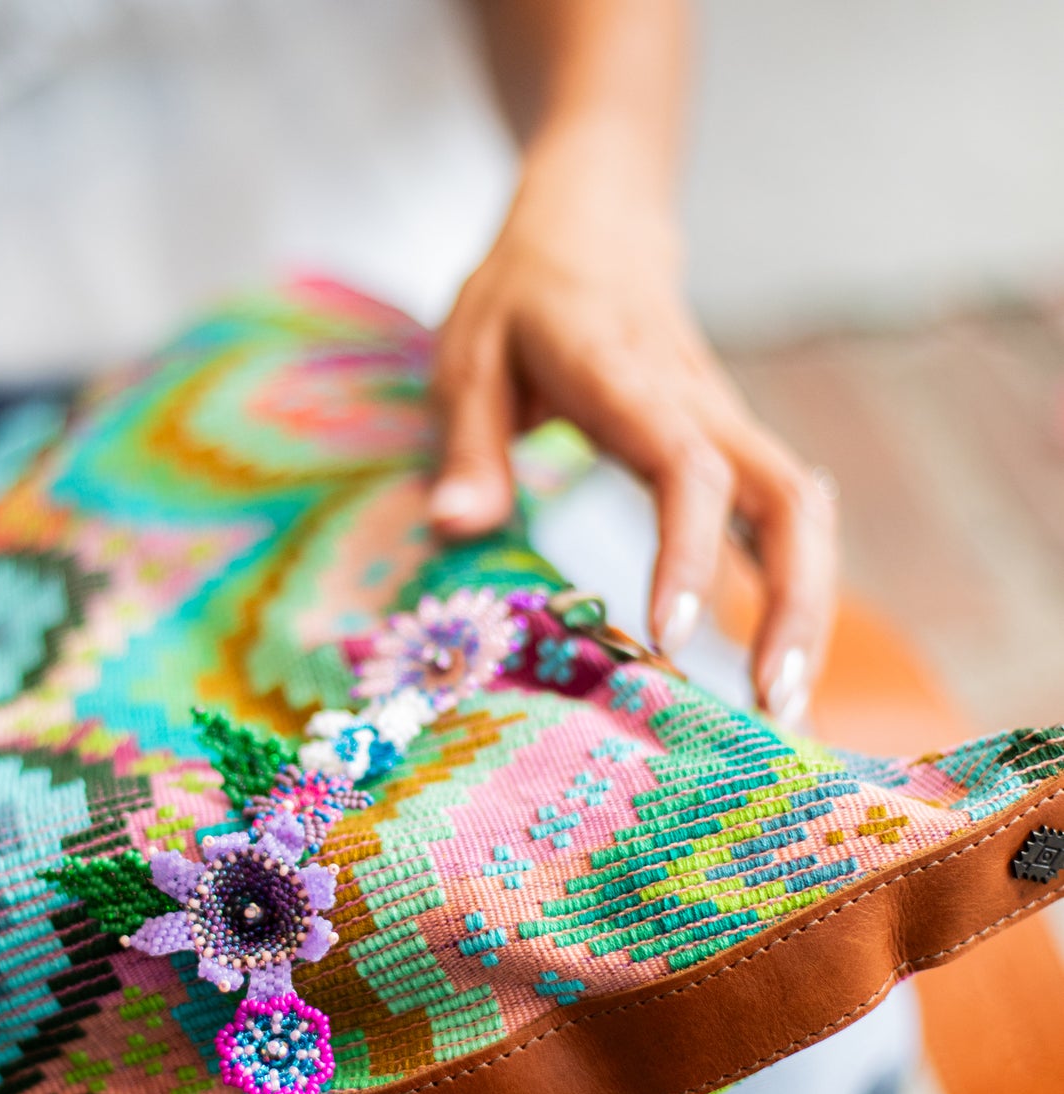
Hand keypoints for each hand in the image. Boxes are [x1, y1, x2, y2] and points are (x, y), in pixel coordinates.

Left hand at [430, 138, 835, 723]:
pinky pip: (783, 518)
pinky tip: (774, 657)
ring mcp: (726, 425)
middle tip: (775, 707)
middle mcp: (699, 405)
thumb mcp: (469, 354)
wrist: (595, 222)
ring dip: (807, 606)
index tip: (673, 636)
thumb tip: (452, 533)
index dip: (689, 551)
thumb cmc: (522, 294)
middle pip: (789, 500)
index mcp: (628, 379)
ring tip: (784, 705)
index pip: (686, 467)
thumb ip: (467, 444)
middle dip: (796, 604)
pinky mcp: (731, 447)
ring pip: (803, 513)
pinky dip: (792, 587)